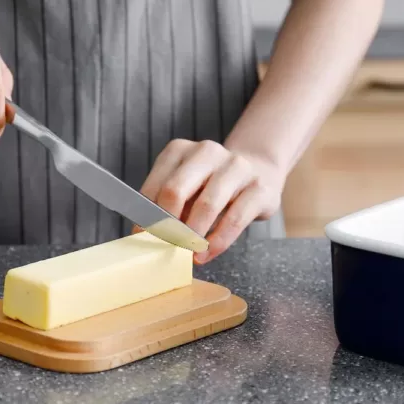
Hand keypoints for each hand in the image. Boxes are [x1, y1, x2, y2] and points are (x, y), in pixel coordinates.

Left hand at [140, 139, 284, 263]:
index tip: (144, 240)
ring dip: (193, 235)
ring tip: (188, 253)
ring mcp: (236, 167)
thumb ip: (168, 207)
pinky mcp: (259, 188)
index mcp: (180, 150)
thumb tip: (147, 238)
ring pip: (207, 205)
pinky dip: (218, 241)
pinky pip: (234, 219)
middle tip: (165, 247)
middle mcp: (207, 152)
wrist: (259, 172)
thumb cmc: (212, 186)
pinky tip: (208, 253)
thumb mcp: (187, 189)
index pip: (156, 186)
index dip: (147, 217)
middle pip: (176, 190)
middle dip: (167, 224)